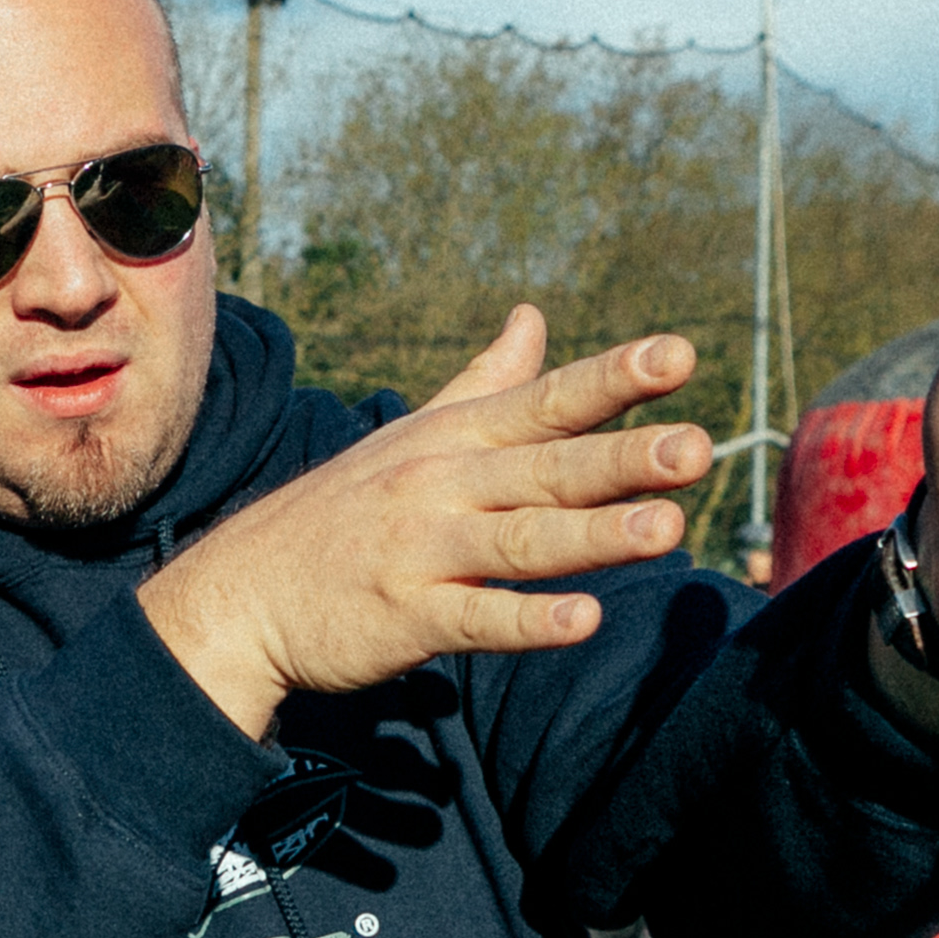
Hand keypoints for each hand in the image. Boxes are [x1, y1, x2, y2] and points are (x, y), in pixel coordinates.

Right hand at [139, 307, 713, 737]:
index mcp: (454, 439)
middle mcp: (442, 486)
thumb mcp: (413, 435)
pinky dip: (528, 620)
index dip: (613, 380)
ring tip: (667, 528)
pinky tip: (584, 621)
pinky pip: (475, 619)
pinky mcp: (405, 617)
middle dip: (623, 458)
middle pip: (546, 468)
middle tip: (697, 448)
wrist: (241, 594)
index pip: (544, 402)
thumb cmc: (344, 512)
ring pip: (521, 541)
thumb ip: (487, 382)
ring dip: (594, 535)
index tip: (679, 356)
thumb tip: (534, 316)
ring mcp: (422, 551)